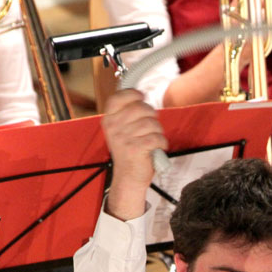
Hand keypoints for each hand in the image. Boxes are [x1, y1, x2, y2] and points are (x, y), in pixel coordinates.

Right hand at [101, 89, 166, 221]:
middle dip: (152, 115)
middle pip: (140, 107)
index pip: (117, 98)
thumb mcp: (122, 130)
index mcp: (109, 120)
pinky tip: (158, 147)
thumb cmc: (130, 151)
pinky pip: (157, 137)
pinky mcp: (135, 148)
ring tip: (154, 139)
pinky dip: (162, 142)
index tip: (141, 96)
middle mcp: (113, 128)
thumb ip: (127, 113)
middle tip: (151, 126)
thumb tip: (141, 94)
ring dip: (158, 131)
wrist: (128, 177)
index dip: (133, 94)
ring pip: (151, 123)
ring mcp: (123, 138)